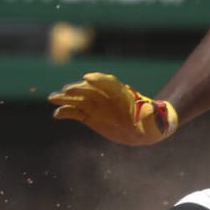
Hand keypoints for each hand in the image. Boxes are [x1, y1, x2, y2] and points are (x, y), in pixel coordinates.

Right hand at [49, 73, 178, 145]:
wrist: (145, 131)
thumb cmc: (152, 124)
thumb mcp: (156, 121)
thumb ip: (153, 115)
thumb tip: (152, 109)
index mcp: (124, 94)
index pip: (109, 83)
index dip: (99, 80)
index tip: (87, 78)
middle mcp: (107, 97)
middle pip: (91, 89)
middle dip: (79, 88)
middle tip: (66, 90)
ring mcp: (97, 106)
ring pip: (79, 99)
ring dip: (66, 98)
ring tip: (52, 98)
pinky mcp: (90, 116)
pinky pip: (76, 112)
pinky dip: (66, 112)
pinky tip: (57, 115)